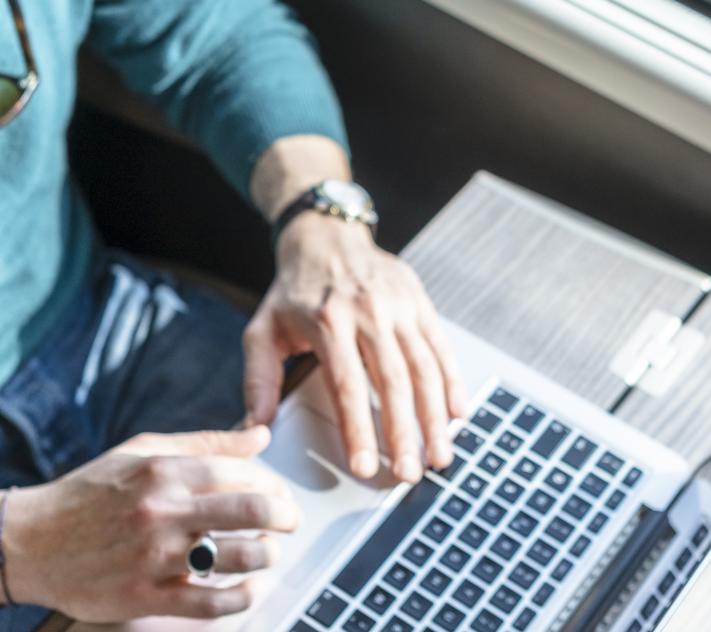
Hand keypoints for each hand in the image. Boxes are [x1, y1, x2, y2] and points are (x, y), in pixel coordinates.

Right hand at [0, 427, 299, 622]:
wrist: (29, 541)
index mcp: (162, 470)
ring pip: (238, 556)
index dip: (273, 483)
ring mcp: (154, 556)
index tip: (279, 494)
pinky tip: (250, 588)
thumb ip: (204, 444)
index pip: (242, 471)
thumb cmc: (87, 494)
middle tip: (290, 522)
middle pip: (251, 510)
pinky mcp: (144, 597)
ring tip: (268, 553)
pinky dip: (241, 597)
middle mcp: (162, 511)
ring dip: (267, 555)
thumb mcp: (141, 452)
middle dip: (285, 516)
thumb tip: (259, 434)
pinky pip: (210, 602)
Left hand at [242, 215, 469, 484]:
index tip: (365, 468)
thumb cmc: (293, 290)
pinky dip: (452, 382)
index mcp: (328, 321)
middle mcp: (368, 312)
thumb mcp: (263, 329)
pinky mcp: (419, 303)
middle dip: (404, 434)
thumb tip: (255, 427)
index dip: (358, 430)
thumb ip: (259, 379)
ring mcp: (399, 306)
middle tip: (410, 475)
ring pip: (424, 368)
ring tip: (438, 456)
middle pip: (393, 382)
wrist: (326, 235)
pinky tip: (456, 415)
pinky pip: (440, 348)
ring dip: (434, 417)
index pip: (348, 385)